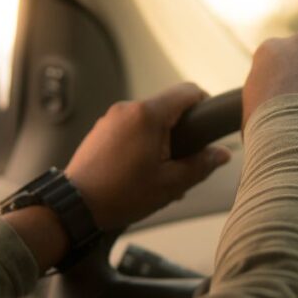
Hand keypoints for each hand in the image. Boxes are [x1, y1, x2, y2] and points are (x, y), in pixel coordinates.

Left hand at [65, 83, 230, 230]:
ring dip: (161, 140)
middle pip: (168, 107)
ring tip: (160, 173)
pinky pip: (131, 128)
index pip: (188, 91)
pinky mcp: (101, 130)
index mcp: (148, 115)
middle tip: (183, 162)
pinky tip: (140, 172)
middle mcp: (128, 108)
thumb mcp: (171, 184)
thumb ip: (201, 164)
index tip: (208, 126)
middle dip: (181, 131)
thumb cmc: (122, 194)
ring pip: (149, 119)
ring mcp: (111, 118)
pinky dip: (142, 143)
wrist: (75, 206)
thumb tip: (222, 153)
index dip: (204, 104)